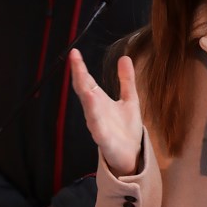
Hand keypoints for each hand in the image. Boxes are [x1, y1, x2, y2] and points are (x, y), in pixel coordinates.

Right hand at [69, 49, 142, 175]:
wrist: (132, 154)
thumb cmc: (126, 128)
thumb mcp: (130, 99)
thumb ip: (126, 80)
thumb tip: (124, 57)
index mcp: (100, 101)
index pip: (87, 81)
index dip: (80, 67)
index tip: (74, 52)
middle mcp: (95, 111)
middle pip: (84, 91)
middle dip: (79, 75)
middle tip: (74, 58)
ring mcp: (98, 125)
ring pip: (89, 108)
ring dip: (86, 95)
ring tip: (82, 79)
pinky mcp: (104, 140)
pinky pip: (98, 129)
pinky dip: (95, 120)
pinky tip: (93, 110)